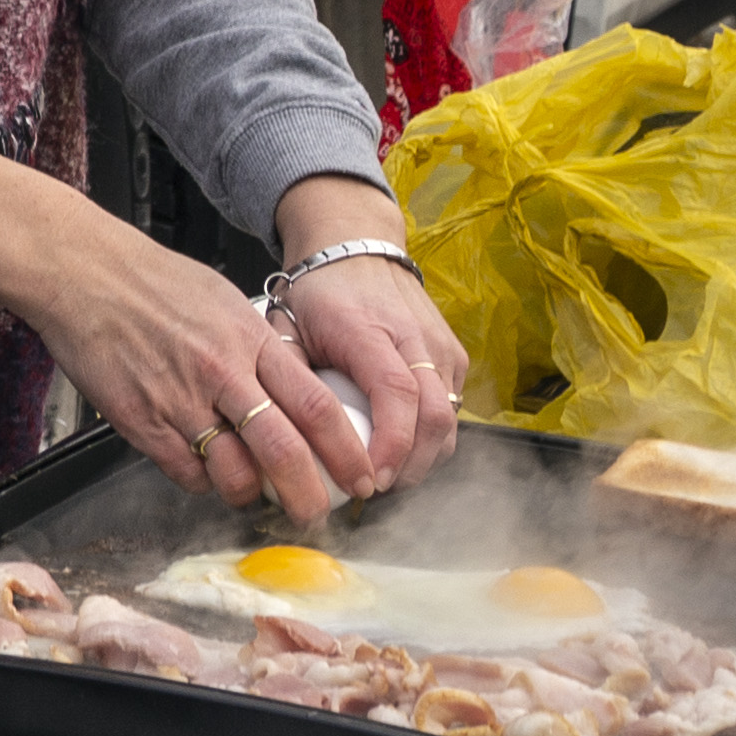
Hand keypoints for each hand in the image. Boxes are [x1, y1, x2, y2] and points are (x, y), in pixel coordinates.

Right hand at [0, 145, 372, 524]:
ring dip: (249, 494)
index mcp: (250, 339)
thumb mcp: (224, 300)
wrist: (84, 274)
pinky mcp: (140, 422)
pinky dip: (202, 482)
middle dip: (309, 495)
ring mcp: (179, 400)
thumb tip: (291, 388)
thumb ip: (259, 346)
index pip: (317, 406)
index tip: (364, 475)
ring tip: (251, 492)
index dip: (348, 451)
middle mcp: (221, 373)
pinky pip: (185, 473)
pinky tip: (203, 469)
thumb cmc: (153, 281)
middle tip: (317, 514)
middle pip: (284, 451)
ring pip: (233, 474)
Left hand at [266, 175, 469, 493]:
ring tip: (388, 475)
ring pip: (450, 418)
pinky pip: (453, 408)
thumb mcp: (285, 328)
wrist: (355, 246)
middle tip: (376, 489)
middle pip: (434, 416)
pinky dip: (433, 438)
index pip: (396, 394)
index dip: (390, 446)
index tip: (370, 480)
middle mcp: (413, 336)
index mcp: (367, 329)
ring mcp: (439, 344)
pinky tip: (404, 451)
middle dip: (411, 465)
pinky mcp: (453, 353)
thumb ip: (286, 381)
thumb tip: (282, 442)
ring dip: (424, 457)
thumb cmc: (316, 293)